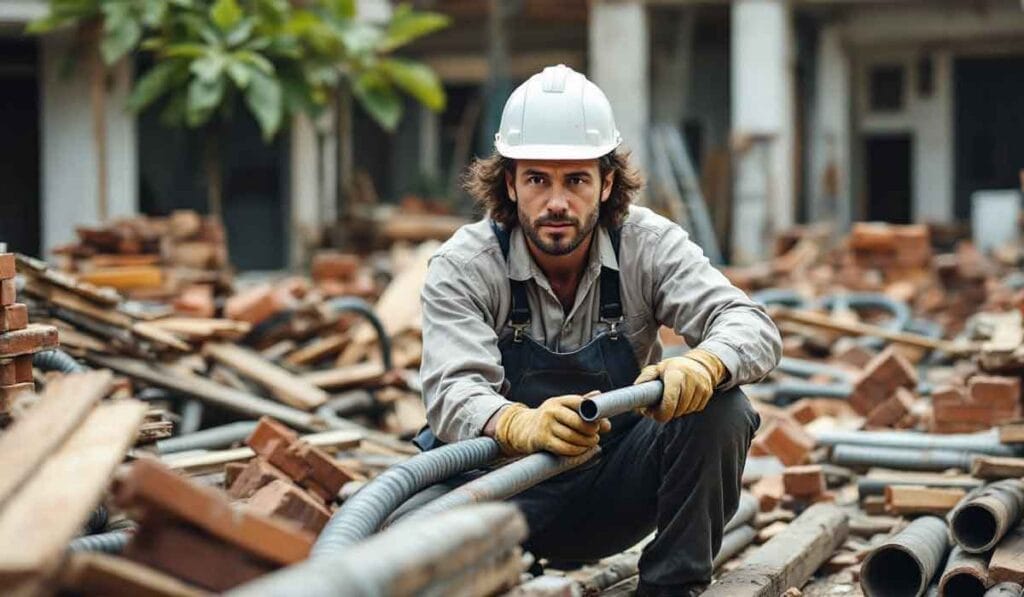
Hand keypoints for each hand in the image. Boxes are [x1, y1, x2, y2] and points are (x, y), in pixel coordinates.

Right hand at [494, 394, 610, 455]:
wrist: (524, 429)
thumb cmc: (552, 420)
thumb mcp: (566, 411)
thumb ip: (586, 414)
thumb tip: (607, 424)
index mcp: (559, 401)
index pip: (579, 402)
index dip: (592, 413)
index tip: (600, 422)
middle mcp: (551, 410)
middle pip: (578, 421)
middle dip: (591, 430)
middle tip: (596, 435)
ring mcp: (545, 425)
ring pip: (572, 436)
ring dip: (585, 442)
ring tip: (592, 443)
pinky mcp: (542, 439)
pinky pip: (564, 448)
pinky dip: (576, 451)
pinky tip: (581, 450)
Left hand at [634, 348, 726, 421]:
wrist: (700, 362)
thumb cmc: (674, 367)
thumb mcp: (658, 368)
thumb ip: (646, 378)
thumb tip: (636, 390)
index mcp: (676, 374)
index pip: (670, 402)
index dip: (661, 413)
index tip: (654, 414)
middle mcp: (691, 380)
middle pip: (677, 410)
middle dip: (667, 412)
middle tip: (660, 408)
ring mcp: (702, 387)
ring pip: (686, 411)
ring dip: (677, 410)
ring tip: (672, 400)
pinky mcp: (708, 393)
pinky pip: (695, 409)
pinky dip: (688, 408)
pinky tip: (684, 398)